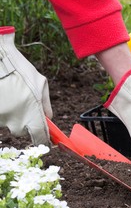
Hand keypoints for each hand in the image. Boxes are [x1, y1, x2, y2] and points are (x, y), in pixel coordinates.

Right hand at [0, 26, 52, 145]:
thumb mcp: (41, 85)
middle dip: (24, 123)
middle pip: (21, 131)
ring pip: (7, 124)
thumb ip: (46, 105)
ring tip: (11, 97)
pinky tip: (3, 96)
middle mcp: (15, 120)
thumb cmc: (21, 70)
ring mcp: (1, 118)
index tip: (44, 137)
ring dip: (10, 115)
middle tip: (24, 107)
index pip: (39, 136)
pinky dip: (2, 110)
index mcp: (32, 114)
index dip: (42, 138)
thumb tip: (49, 119)